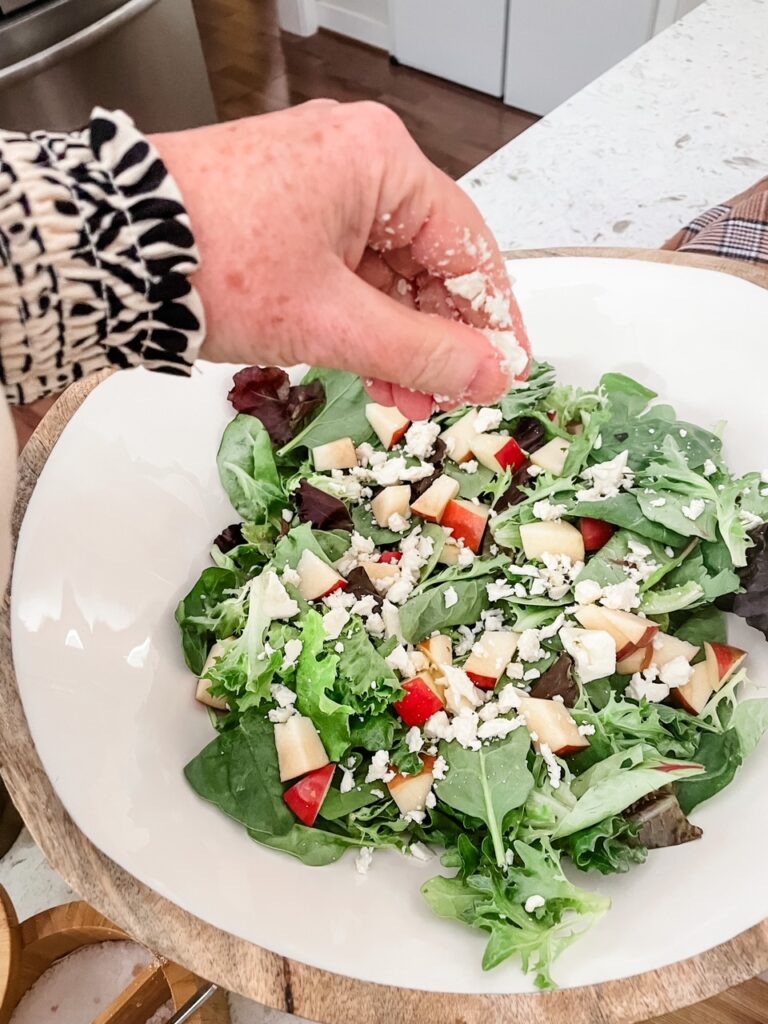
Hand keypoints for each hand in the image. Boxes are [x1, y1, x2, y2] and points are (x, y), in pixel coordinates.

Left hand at [151, 100, 529, 418]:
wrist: (114, 254)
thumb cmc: (214, 263)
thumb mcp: (333, 320)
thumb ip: (420, 351)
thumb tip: (487, 373)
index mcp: (378, 161)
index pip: (467, 243)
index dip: (492, 315)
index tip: (507, 365)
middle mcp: (352, 161)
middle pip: (426, 260)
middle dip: (438, 338)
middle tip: (449, 396)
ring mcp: (314, 186)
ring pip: (385, 272)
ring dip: (398, 340)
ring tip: (406, 399)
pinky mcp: (284, 215)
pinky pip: (345, 272)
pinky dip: (359, 323)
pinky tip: (369, 370)